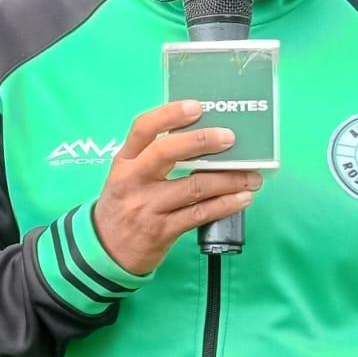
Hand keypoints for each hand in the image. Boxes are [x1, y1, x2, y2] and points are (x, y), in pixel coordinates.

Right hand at [93, 100, 261, 274]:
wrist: (106, 250)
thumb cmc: (124, 205)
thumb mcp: (128, 176)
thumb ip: (153, 157)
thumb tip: (203, 138)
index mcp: (124, 161)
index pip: (143, 129)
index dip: (169, 115)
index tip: (197, 107)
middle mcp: (133, 181)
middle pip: (166, 152)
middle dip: (202, 141)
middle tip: (230, 138)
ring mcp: (147, 207)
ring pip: (193, 186)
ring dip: (228, 179)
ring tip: (251, 177)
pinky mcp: (162, 231)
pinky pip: (200, 214)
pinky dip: (226, 205)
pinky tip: (242, 199)